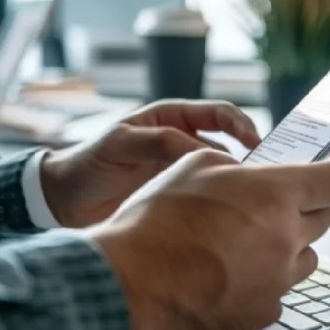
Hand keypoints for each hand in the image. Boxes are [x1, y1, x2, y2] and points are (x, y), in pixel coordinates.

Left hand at [41, 100, 260, 226]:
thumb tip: (201, 152)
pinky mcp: (177, 200)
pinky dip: (220, 204)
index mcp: (171, 119)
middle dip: (250, 157)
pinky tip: (229, 216)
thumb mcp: (120, 143)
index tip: (256, 142)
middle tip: (267, 175)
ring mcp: (181, 173)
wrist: (62, 202)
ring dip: (236, 183)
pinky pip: (206, 198)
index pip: (219, 114)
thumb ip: (159, 142)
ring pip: (221, 174)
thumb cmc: (88, 164)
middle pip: (229, 144)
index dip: (241, 125)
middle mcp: (181, 144)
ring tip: (252, 198)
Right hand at [90, 148, 329, 329]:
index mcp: (276, 194)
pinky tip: (227, 275)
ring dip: (285, 245)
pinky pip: (278, 291)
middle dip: (303, 206)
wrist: (127, 283)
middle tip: (268, 204)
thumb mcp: (194, 165)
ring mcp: (277, 281)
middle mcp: (287, 238)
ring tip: (242, 242)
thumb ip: (237, 167)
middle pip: (323, 218)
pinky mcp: (262, 314)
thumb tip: (251, 174)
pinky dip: (262, 281)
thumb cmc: (154, 222)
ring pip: (303, 257)